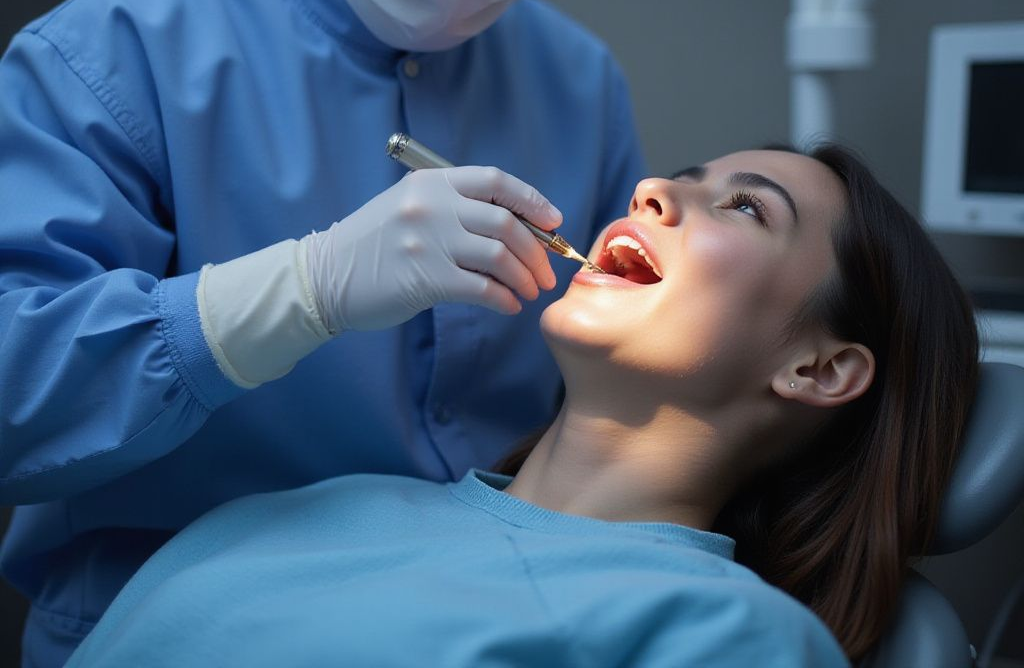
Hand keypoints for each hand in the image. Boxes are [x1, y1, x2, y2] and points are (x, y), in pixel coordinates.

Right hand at [303, 166, 561, 332]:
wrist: (325, 276)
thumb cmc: (374, 245)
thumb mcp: (410, 207)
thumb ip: (454, 208)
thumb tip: (515, 226)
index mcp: (432, 183)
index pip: (496, 181)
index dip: (532, 200)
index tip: (554, 222)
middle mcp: (433, 206)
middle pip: (506, 223)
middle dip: (535, 251)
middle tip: (544, 274)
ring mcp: (429, 242)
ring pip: (499, 256)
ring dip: (524, 278)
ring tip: (529, 292)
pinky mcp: (426, 279)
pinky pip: (482, 288)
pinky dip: (503, 299)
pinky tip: (508, 306)